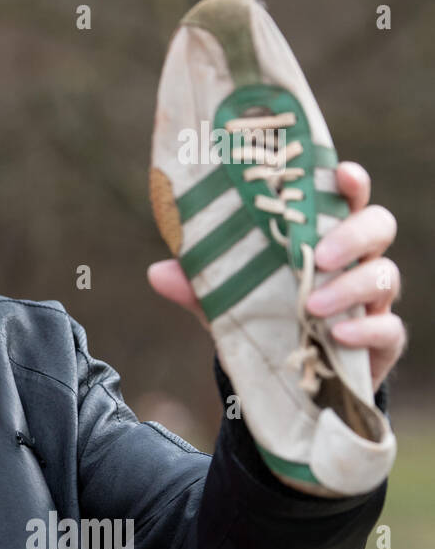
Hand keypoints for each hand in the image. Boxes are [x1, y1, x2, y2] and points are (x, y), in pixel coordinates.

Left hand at [148, 162, 403, 391]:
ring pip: (385, 276)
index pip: (345, 197)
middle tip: (315, 254)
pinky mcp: (382, 340)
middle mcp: (357, 260)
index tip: (340, 173)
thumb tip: (157, 271)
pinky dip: (366, 330)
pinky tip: (337, 334)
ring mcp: (375, 300)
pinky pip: (390, 329)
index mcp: (322, 235)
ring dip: (348, 287)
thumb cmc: (264, 318)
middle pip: (378, 226)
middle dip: (351, 235)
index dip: (349, 181)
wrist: (289, 376)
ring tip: (310, 305)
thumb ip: (200, 285)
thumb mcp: (227, 301)